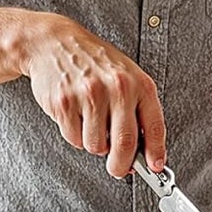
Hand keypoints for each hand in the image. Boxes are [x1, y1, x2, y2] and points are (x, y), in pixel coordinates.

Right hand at [22, 14, 166, 179]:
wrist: (55, 43)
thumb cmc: (95, 62)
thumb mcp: (126, 76)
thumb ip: (137, 109)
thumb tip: (144, 150)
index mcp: (138, 83)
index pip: (154, 126)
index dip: (156, 152)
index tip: (155, 167)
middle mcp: (117, 87)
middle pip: (125, 144)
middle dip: (122, 165)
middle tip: (118, 168)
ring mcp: (90, 95)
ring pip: (96, 145)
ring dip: (94, 143)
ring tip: (91, 121)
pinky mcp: (65, 103)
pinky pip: (74, 138)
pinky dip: (76, 135)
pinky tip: (76, 115)